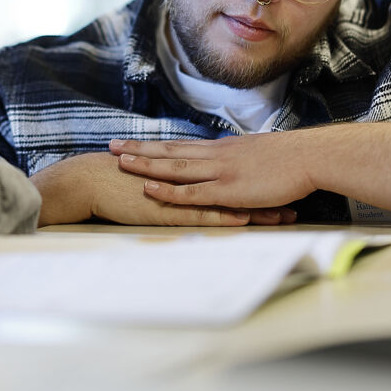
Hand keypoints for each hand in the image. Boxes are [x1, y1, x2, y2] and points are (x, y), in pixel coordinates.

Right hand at [32, 152, 295, 226]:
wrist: (91, 179)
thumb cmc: (119, 179)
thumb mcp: (156, 175)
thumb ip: (177, 176)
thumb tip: (194, 177)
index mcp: (190, 172)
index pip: (232, 177)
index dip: (260, 180)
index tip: (286, 183)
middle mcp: (192, 181)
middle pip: (239, 187)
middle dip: (270, 193)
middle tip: (299, 199)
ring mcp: (182, 196)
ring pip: (228, 202)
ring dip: (257, 209)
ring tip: (286, 216)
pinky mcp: (170, 211)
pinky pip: (204, 215)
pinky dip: (226, 216)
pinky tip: (245, 218)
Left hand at [109, 131, 318, 209]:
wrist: (309, 157)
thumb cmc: (291, 159)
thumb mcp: (258, 155)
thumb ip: (240, 160)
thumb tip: (231, 164)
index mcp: (222, 148)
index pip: (181, 144)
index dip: (155, 144)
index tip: (133, 142)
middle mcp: (215, 155)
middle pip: (169, 150)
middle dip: (138, 149)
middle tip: (111, 146)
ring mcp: (220, 171)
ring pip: (174, 166)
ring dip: (145, 164)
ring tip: (119, 162)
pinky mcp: (228, 189)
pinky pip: (191, 191)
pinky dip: (168, 190)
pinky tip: (150, 189)